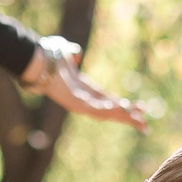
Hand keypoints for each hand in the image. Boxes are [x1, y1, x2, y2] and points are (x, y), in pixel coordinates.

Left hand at [21, 35, 145, 128]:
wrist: (36, 62)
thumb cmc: (49, 59)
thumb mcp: (65, 56)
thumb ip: (72, 55)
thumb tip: (75, 53)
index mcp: (85, 91)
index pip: (109, 101)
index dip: (125, 107)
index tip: (142, 110)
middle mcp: (83, 100)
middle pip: (110, 112)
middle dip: (128, 119)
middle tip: (146, 127)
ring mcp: (78, 103)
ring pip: (103, 113)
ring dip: (120, 116)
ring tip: (136, 119)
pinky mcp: (73, 102)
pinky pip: (91, 108)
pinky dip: (104, 109)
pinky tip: (116, 108)